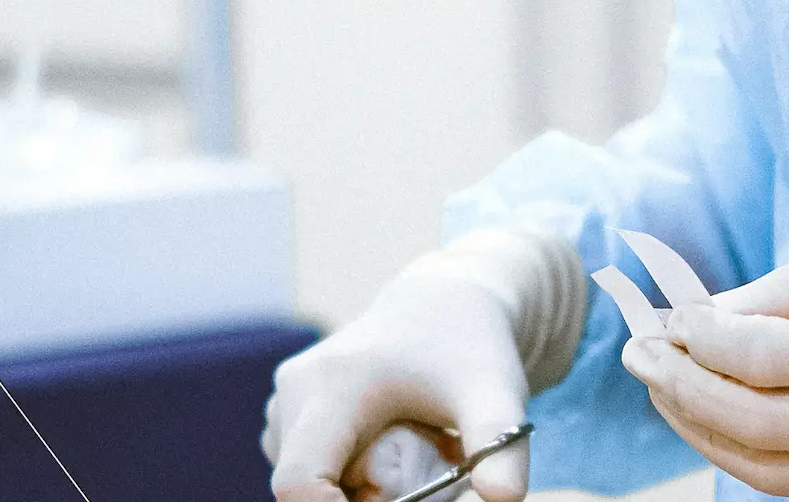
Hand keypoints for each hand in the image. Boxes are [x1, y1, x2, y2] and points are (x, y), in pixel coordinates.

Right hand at [263, 273, 531, 501]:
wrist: (446, 305)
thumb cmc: (470, 350)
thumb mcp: (494, 395)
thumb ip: (500, 447)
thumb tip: (504, 499)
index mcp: (331, 384)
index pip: (299, 481)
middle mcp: (294, 389)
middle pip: (304, 484)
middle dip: (357, 499)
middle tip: (422, 476)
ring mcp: (284, 399)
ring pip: (304, 476)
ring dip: (351, 488)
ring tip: (412, 454)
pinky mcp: (288, 409)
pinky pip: (306, 465)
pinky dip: (343, 474)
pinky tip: (388, 449)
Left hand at [620, 261, 788, 501]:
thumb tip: (713, 309)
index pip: (761, 354)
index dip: (698, 336)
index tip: (662, 315)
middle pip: (747, 417)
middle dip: (678, 383)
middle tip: (636, 350)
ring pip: (760, 466)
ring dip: (696, 426)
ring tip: (660, 384)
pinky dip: (740, 458)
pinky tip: (712, 423)